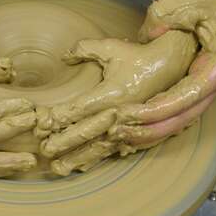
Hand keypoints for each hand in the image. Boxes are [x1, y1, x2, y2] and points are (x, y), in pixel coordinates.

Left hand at [35, 30, 196, 174]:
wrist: (173, 66)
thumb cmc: (138, 56)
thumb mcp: (111, 48)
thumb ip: (84, 49)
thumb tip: (64, 56)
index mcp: (112, 94)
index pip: (79, 109)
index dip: (59, 117)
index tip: (42, 124)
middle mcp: (119, 113)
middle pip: (85, 132)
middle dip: (63, 143)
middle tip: (45, 151)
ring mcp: (129, 125)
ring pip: (98, 146)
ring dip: (78, 157)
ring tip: (59, 168)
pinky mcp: (137, 132)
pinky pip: (114, 148)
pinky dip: (97, 158)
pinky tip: (83, 166)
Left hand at [110, 0, 215, 144]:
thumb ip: (167, 14)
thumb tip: (145, 37)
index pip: (184, 98)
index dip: (156, 110)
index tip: (131, 115)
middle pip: (183, 117)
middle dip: (151, 128)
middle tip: (120, 132)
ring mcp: (209, 85)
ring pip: (182, 117)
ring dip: (154, 128)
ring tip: (125, 134)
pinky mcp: (201, 83)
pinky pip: (181, 108)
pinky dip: (161, 119)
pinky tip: (140, 124)